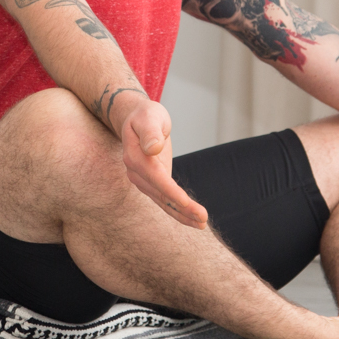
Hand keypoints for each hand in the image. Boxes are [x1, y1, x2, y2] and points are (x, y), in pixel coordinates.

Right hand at [117, 98, 209, 228]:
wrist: (138, 120)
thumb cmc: (145, 116)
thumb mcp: (149, 116)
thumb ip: (150, 132)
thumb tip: (153, 149)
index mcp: (135, 156)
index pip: (155, 177)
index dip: (170, 191)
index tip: (187, 202)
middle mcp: (136, 173)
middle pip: (161, 194)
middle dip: (182, 209)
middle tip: (203, 219)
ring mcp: (143, 181)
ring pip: (164, 202)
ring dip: (183, 215)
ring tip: (202, 223)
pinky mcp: (153, 184)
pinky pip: (166, 200)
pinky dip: (180, 211)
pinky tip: (195, 219)